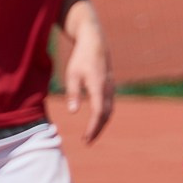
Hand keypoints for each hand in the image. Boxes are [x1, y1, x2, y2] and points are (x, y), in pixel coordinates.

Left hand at [61, 23, 114, 142]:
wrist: (95, 41)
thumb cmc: (80, 57)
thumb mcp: (72, 75)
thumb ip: (73, 94)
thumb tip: (74, 112)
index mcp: (98, 86)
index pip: (99, 113)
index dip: (93, 127)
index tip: (85, 138)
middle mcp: (108, 88)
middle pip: (106, 115)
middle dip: (98, 129)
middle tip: (87, 141)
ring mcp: (111, 86)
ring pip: (109, 110)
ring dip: (101, 124)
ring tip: (90, 134)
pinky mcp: (110, 85)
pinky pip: (109, 104)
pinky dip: (103, 115)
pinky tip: (96, 119)